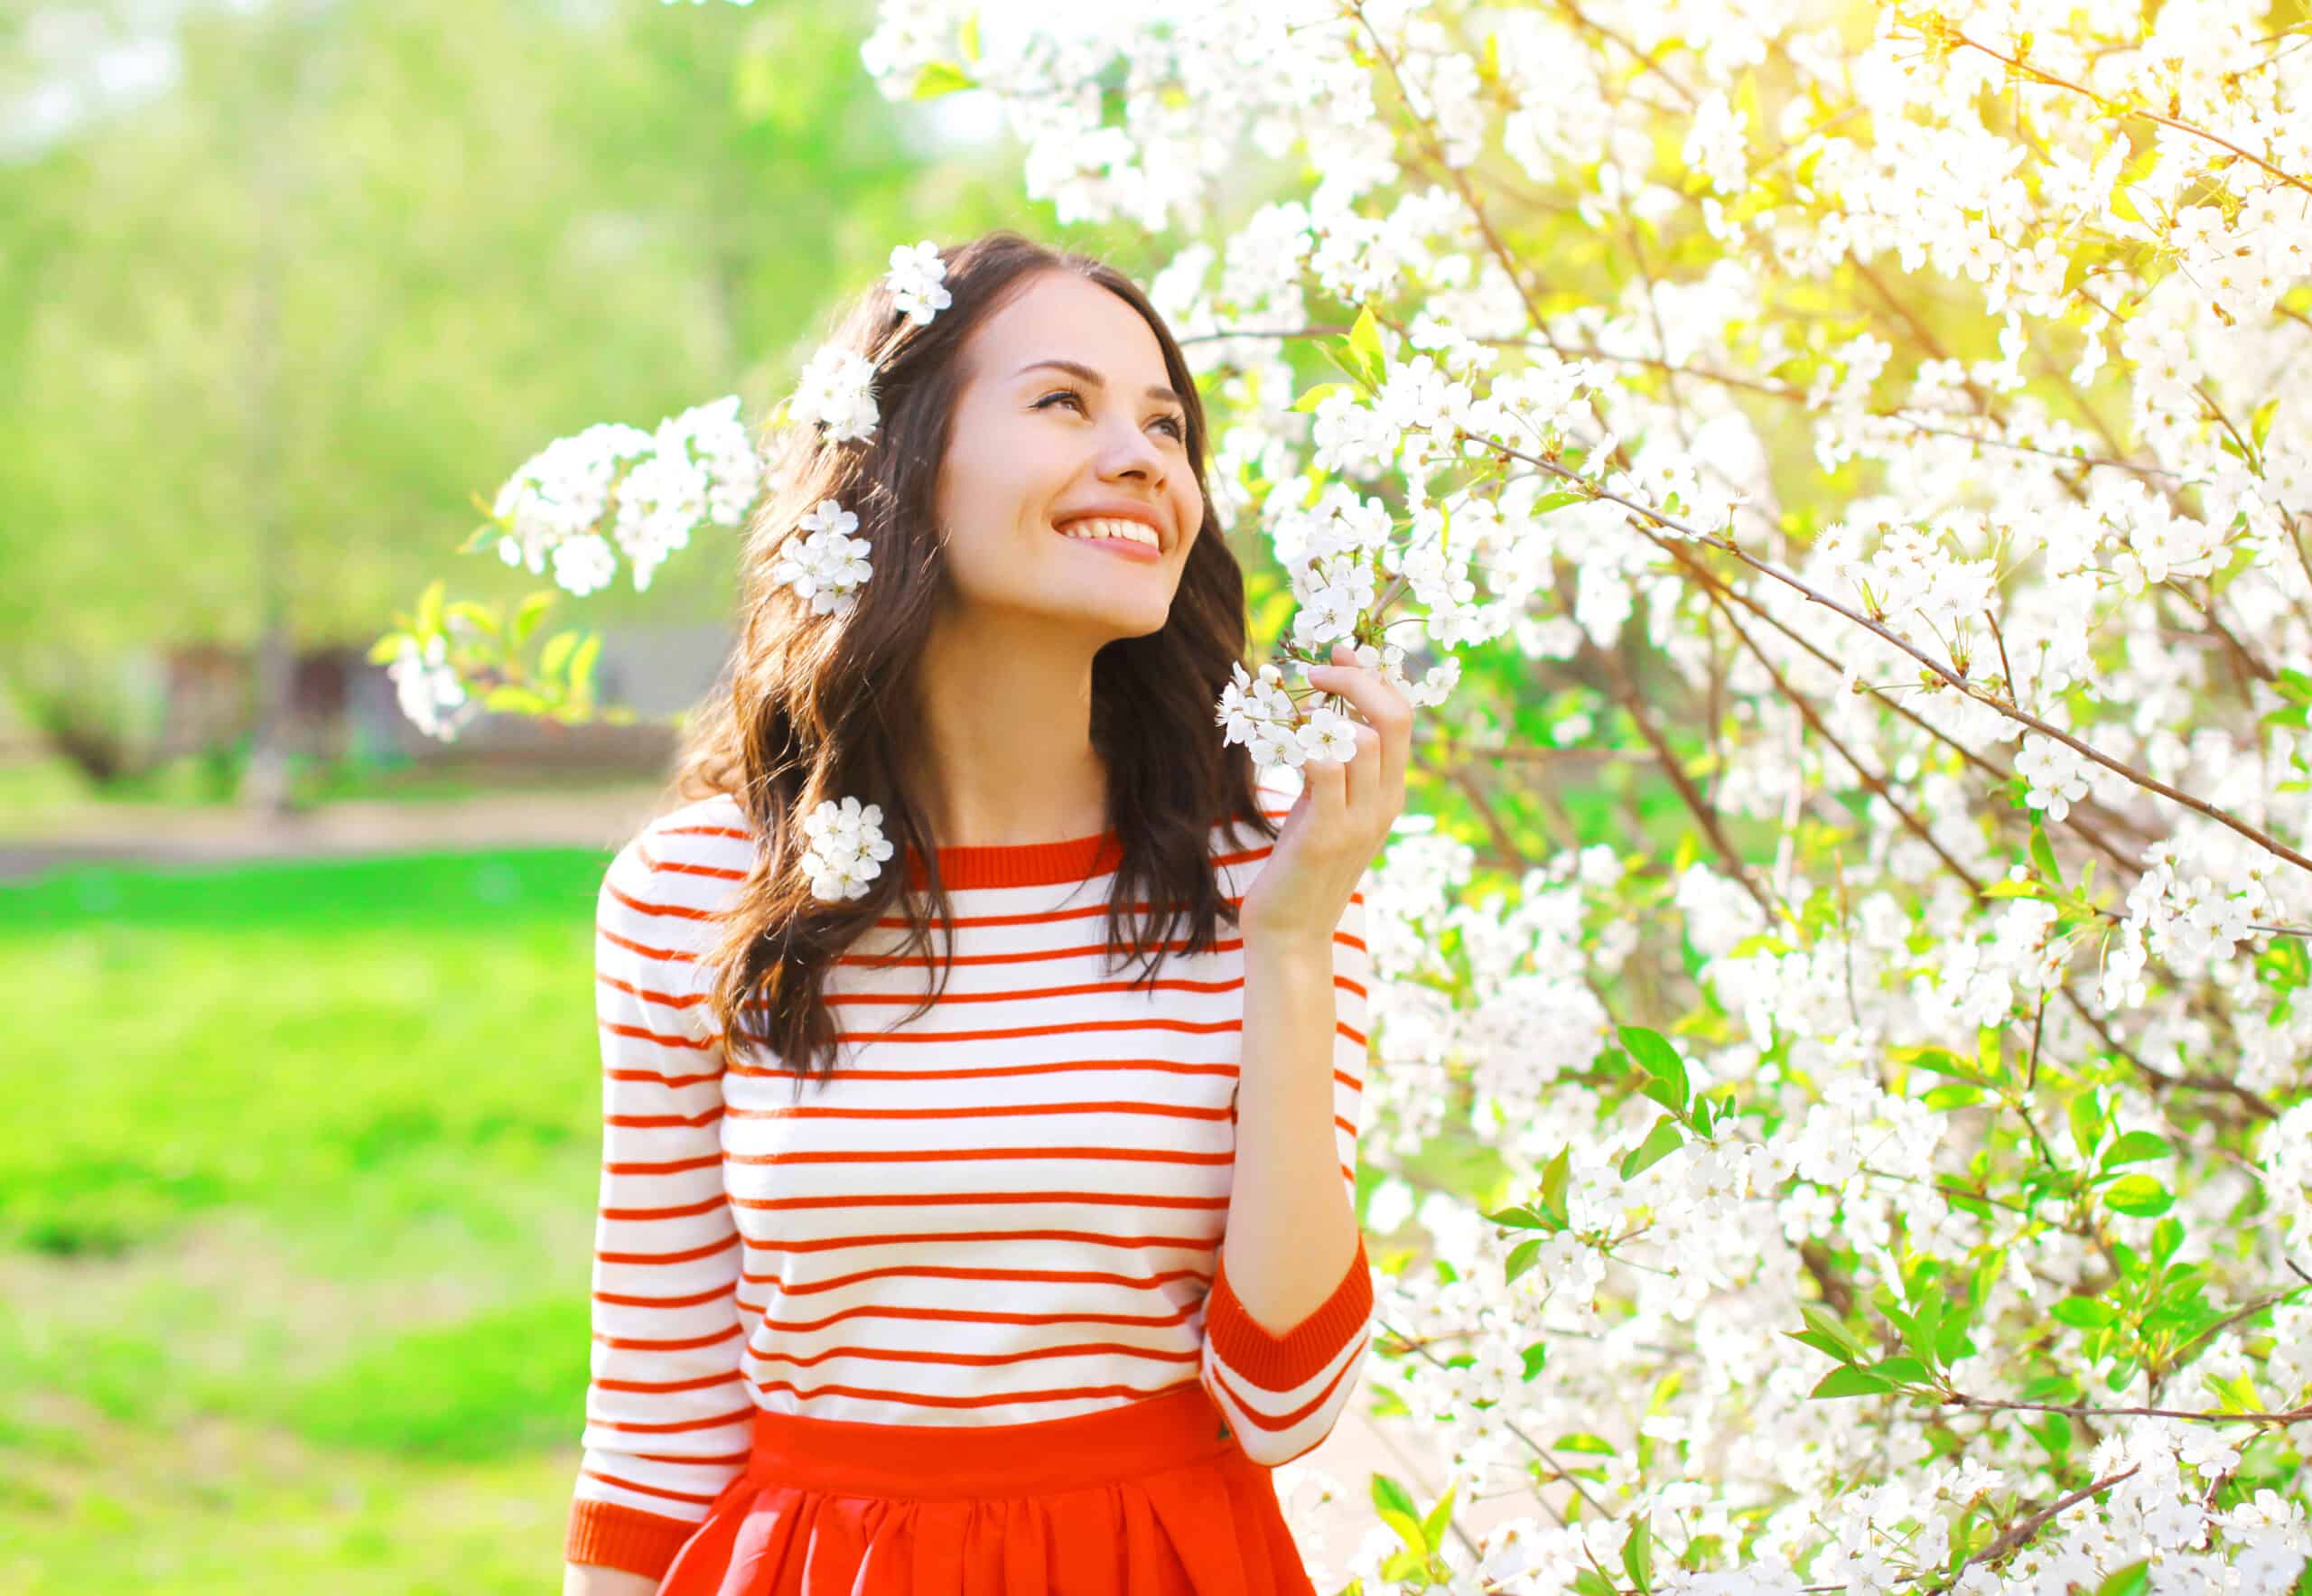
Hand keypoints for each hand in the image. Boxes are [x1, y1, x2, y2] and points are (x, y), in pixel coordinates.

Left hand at [1239, 640, 1411, 950]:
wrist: (1291, 933)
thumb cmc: (1300, 868)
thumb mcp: (1326, 812)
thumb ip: (1335, 772)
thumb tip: (1320, 720)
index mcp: (1391, 793)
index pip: (1403, 716)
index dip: (1374, 676)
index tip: (1339, 650)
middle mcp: (1386, 803)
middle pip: (1393, 717)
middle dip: (1355, 678)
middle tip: (1316, 667)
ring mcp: (1360, 820)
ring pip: (1364, 738)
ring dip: (1324, 713)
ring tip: (1291, 714)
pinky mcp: (1327, 835)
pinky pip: (1327, 769)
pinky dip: (1308, 745)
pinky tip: (1284, 746)